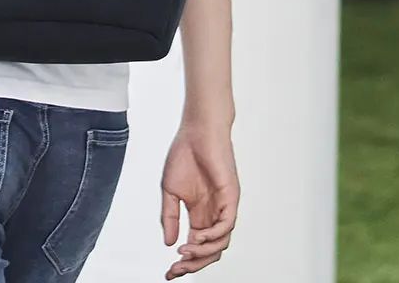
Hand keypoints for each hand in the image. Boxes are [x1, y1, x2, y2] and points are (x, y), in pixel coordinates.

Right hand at [160, 124, 239, 278]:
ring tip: (185, 251)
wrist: (197, 130)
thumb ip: (170, 216)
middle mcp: (214, 213)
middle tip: (177, 268)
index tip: (169, 272)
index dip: (185, 262)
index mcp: (200, 213)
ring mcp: (223, 206)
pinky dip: (213, 236)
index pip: (196, 246)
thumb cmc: (185, 154)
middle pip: (210, 251)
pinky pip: (226, 225)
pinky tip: (197, 237)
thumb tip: (168, 242)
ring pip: (220, 243)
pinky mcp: (231, 197)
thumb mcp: (170, 190)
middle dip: (193, 264)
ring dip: (202, 253)